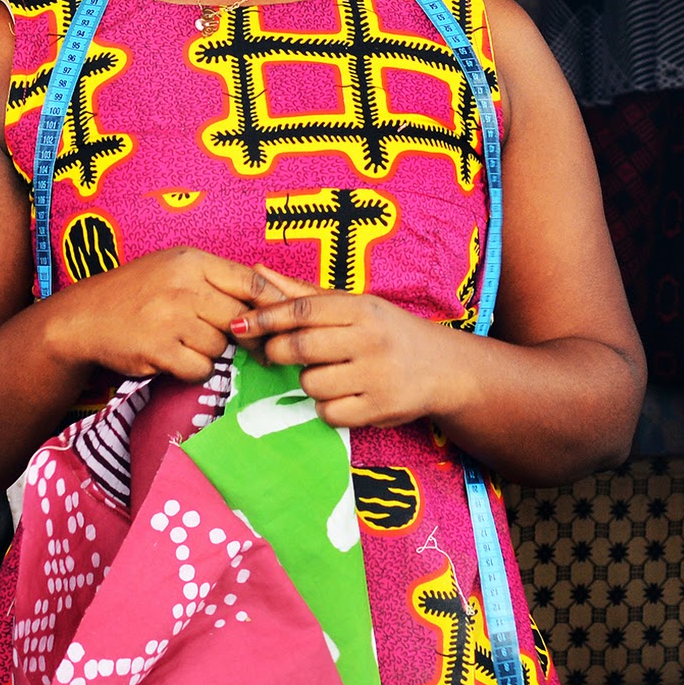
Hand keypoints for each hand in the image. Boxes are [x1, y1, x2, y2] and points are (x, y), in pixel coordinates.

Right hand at [42, 248, 270, 382]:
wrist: (84, 317)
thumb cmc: (136, 293)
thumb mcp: (174, 269)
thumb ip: (216, 279)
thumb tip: (269, 297)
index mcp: (192, 262)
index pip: (251, 282)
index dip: (273, 304)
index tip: (282, 319)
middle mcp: (183, 287)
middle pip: (241, 318)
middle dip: (243, 334)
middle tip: (239, 341)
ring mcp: (170, 318)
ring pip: (221, 346)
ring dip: (211, 352)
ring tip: (186, 342)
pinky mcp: (159, 349)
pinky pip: (200, 368)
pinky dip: (194, 370)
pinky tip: (176, 358)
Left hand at [230, 265, 470, 429]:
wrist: (444, 369)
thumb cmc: (389, 332)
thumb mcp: (354, 306)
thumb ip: (304, 295)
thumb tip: (257, 271)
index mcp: (361, 308)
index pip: (302, 310)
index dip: (265, 318)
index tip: (239, 325)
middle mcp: (370, 339)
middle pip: (299, 347)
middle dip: (278, 352)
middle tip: (280, 353)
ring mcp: (376, 375)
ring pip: (310, 383)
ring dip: (309, 381)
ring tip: (330, 373)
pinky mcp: (379, 408)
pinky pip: (328, 412)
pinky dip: (327, 407)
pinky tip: (345, 395)